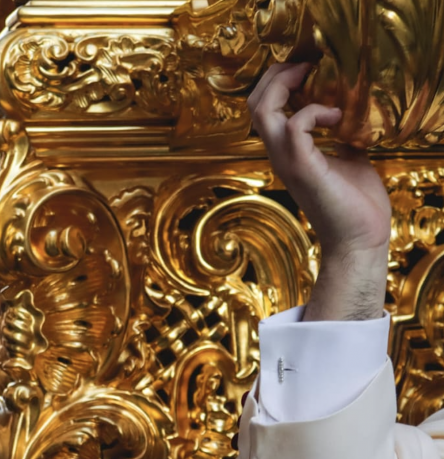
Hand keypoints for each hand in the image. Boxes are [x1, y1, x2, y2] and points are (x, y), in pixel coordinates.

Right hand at [249, 62, 389, 320]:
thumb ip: (337, 138)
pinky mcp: (304, 167)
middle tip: (303, 64)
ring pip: (263, 113)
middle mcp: (279, 155)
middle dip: (274, 76)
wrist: (358, 240)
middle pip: (254, 105)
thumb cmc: (355, 206)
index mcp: (286, 152)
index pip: (262, 109)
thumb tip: (347, 115)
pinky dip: (314, 112)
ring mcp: (288, 161)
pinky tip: (335, 116)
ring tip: (308, 76)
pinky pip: (295, 126)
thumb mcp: (346, 159)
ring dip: (284, 86)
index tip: (305, 67)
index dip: (276, 82)